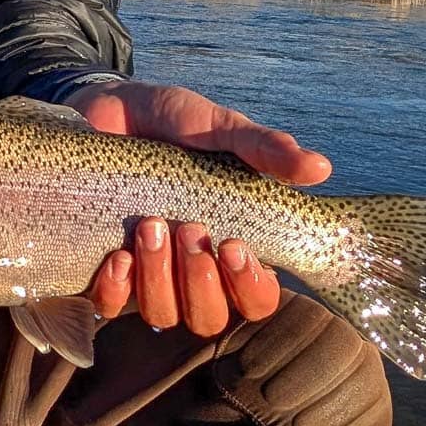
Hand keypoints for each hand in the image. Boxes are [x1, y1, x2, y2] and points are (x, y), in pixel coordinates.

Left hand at [66, 80, 330, 335]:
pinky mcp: (104, 268)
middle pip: (209, 318)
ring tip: (150, 226)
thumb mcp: (220, 128)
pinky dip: (116, 288)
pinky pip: (111, 305)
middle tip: (189, 228)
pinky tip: (118, 254)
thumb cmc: (174, 122)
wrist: (111, 107)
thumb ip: (264, 149)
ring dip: (159, 278)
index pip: (257, 298)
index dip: (251, 287)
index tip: (236, 246)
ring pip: (162, 313)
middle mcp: (191, 270)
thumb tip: (320, 167)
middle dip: (201, 281)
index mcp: (230, 244)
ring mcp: (148, 273)